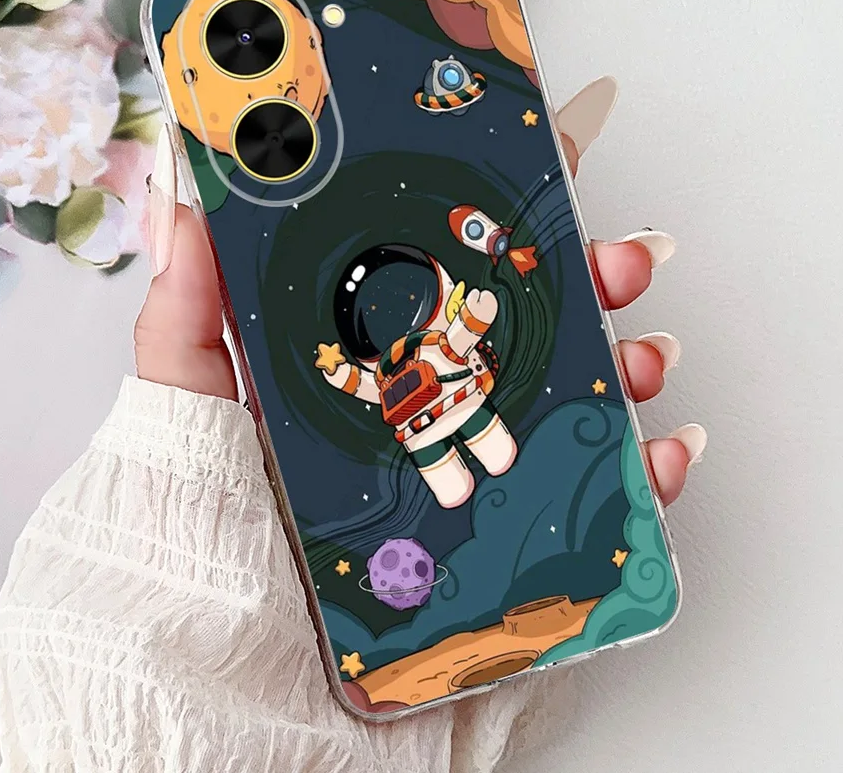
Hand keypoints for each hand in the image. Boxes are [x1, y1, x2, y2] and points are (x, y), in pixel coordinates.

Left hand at [136, 77, 705, 504]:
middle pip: (529, 330)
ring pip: (573, 402)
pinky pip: (592, 502)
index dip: (504, 223)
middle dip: (590, 283)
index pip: (446, 276)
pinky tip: (660, 450)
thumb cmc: (207, 538)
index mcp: (370, 365)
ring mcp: (476, 474)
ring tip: (643, 353)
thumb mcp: (192, 408)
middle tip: (621, 260)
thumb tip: (182, 207)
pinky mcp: (508, 543)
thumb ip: (187, 316)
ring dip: (627, 364)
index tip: (551, 168)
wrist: (236, 674)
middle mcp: (432, 411)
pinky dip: (641, 472)